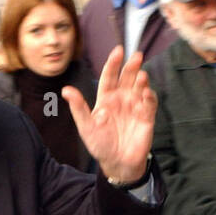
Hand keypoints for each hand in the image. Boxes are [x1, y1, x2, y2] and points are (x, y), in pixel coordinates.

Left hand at [62, 46, 156, 183]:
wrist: (117, 163)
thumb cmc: (99, 145)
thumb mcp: (86, 126)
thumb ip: (78, 107)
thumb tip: (66, 90)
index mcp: (106, 98)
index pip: (110, 76)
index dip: (113, 63)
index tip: (118, 51)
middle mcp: (122, 99)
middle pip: (127, 77)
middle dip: (132, 66)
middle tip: (137, 56)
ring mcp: (135, 106)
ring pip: (140, 87)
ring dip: (141, 80)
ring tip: (141, 76)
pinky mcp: (146, 116)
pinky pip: (149, 103)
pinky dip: (149, 97)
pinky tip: (146, 93)